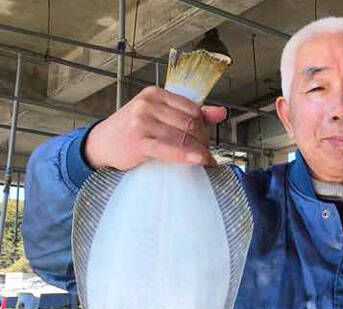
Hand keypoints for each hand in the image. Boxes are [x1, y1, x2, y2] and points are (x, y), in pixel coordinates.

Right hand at [84, 86, 226, 170]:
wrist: (101, 144)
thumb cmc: (133, 130)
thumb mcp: (159, 115)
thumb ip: (190, 113)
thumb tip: (221, 113)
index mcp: (156, 94)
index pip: (193, 109)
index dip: (205, 127)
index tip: (206, 141)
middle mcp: (149, 104)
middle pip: (190, 123)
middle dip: (203, 141)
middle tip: (206, 154)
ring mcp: (142, 121)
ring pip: (183, 137)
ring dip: (198, 152)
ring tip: (204, 161)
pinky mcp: (138, 141)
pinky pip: (169, 148)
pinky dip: (186, 155)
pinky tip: (197, 161)